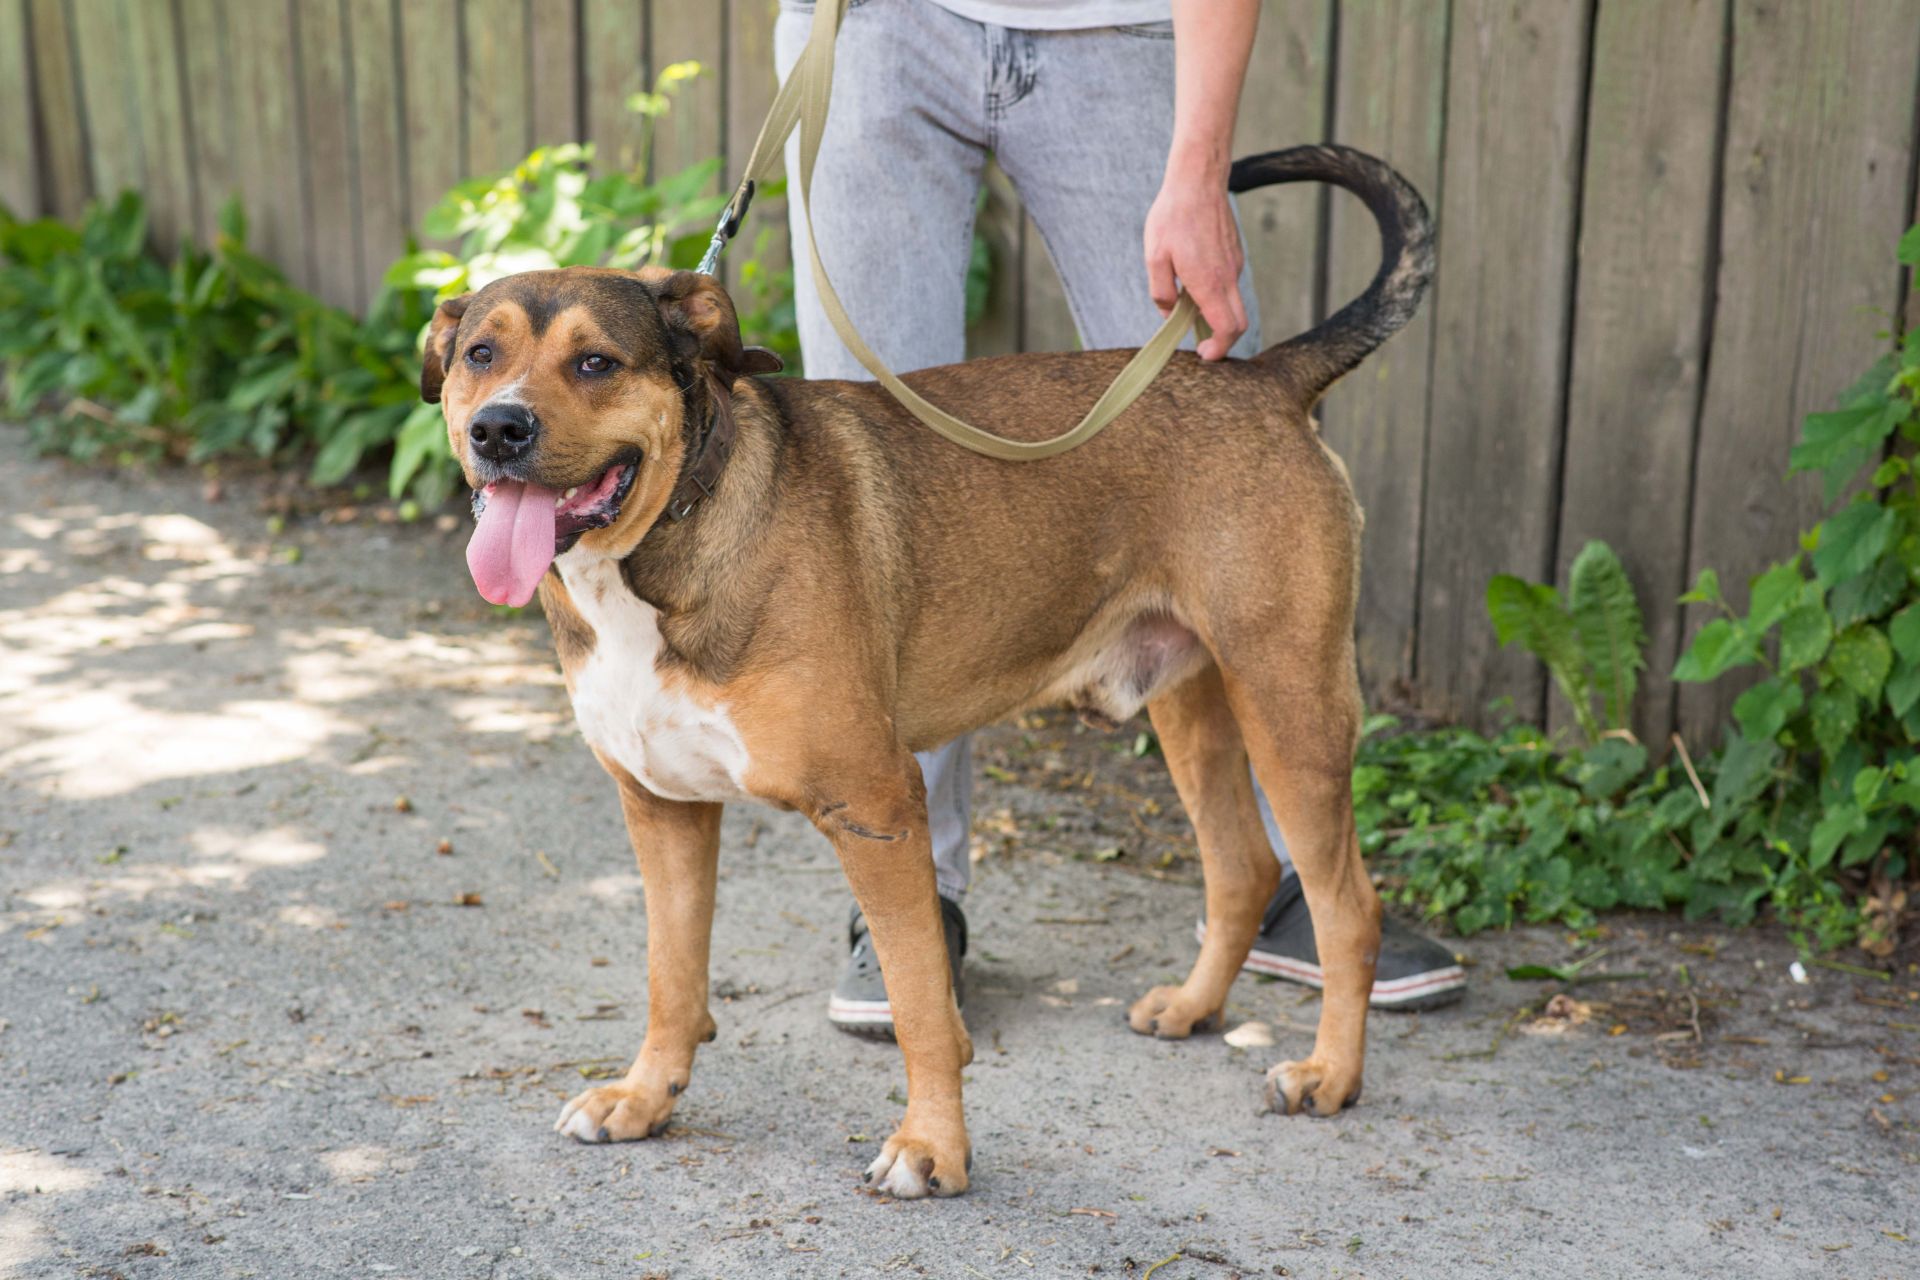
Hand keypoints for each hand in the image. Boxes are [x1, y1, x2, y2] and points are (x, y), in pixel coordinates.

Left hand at [1144, 168, 1247, 360]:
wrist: (1198, 180)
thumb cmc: (1173, 216)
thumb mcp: (1154, 256)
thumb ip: (1160, 291)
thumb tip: (1169, 312)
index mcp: (1208, 282)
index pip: (1226, 328)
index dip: (1218, 349)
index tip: (1203, 353)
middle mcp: (1228, 277)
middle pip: (1239, 323)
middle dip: (1223, 340)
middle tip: (1200, 342)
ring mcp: (1235, 265)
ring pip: (1234, 303)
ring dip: (1216, 314)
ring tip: (1187, 304)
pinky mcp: (1235, 255)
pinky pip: (1230, 284)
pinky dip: (1217, 294)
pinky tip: (1193, 279)